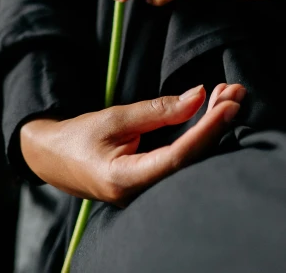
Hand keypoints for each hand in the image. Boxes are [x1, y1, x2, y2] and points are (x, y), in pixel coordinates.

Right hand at [20, 83, 245, 206]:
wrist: (53, 158)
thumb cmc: (77, 137)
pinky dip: (198, 134)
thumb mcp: (113, 118)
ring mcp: (148, 191)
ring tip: (227, 97)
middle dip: (215, 124)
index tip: (226, 107)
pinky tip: (211, 114)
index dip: (205, 131)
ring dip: (210, 127)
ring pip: (190, 160)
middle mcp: (141, 193)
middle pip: (190, 160)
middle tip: (233, 93)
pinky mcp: (152, 181)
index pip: (177, 157)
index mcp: (125, 179)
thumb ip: (156, 110)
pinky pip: (182, 159)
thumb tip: (197, 97)